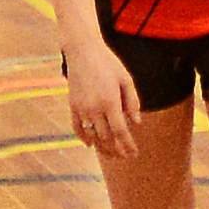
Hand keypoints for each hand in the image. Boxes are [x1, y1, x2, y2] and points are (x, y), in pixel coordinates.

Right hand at [61, 39, 137, 159]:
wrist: (83, 51)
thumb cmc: (108, 64)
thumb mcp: (126, 79)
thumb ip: (132, 102)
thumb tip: (136, 123)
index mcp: (110, 102)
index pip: (121, 132)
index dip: (127, 145)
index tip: (134, 154)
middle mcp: (95, 108)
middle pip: (106, 138)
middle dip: (117, 150)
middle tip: (124, 157)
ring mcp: (82, 108)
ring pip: (92, 136)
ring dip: (102, 148)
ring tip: (111, 154)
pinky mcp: (73, 105)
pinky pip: (77, 127)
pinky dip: (84, 138)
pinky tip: (91, 145)